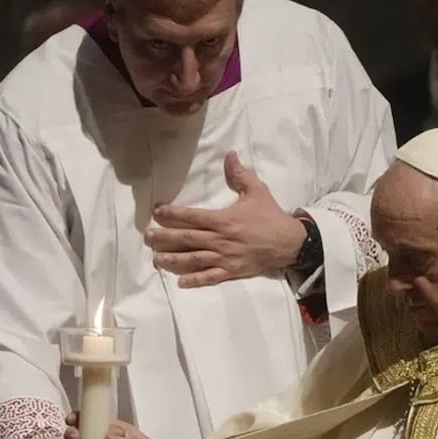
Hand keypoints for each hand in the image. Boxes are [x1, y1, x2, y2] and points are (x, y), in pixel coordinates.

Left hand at [146, 152, 307, 287]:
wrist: (290, 243)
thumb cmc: (271, 217)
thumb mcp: (257, 192)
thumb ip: (240, 175)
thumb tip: (229, 155)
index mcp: (223, 220)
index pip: (191, 217)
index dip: (171, 214)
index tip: (157, 213)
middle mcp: (220, 240)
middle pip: (186, 239)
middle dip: (164, 238)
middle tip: (147, 238)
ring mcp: (225, 258)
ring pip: (193, 260)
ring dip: (173, 260)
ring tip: (157, 259)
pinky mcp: (232, 271)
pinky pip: (210, 277)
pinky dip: (195, 280)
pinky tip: (181, 282)